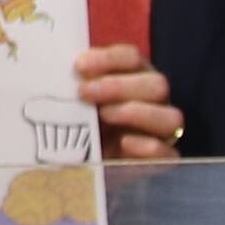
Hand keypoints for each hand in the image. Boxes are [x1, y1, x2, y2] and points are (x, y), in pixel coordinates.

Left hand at [78, 49, 181, 164]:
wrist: (78, 165)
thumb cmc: (76, 126)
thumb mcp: (71, 103)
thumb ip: (71, 85)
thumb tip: (52, 69)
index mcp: (133, 78)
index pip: (131, 58)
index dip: (108, 59)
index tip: (79, 66)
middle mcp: (153, 102)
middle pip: (157, 84)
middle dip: (119, 86)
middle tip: (84, 92)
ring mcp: (162, 133)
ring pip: (172, 117)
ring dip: (137, 112)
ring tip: (105, 115)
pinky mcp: (162, 162)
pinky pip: (170, 155)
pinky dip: (148, 146)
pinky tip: (124, 142)